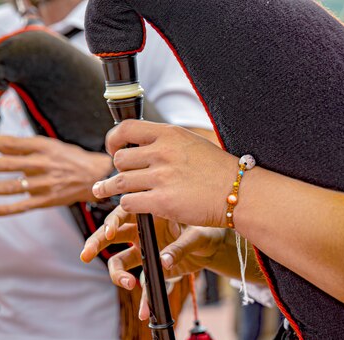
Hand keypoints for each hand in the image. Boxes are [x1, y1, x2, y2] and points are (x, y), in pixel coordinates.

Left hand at [0, 135, 112, 215]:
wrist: (98, 176)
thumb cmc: (70, 158)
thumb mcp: (50, 145)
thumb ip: (25, 146)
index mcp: (43, 147)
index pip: (11, 143)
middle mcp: (44, 164)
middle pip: (8, 164)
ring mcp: (47, 183)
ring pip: (13, 186)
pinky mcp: (49, 200)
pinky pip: (24, 205)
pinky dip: (7, 209)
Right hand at [80, 205, 225, 289]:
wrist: (215, 247)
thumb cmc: (206, 230)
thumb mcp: (197, 236)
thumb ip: (180, 247)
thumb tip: (164, 261)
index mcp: (150, 215)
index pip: (124, 213)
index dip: (112, 222)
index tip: (109, 233)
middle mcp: (142, 232)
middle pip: (112, 236)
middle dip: (96, 243)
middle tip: (85, 255)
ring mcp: (145, 252)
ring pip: (121, 261)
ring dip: (117, 274)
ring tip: (128, 284)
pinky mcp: (154, 270)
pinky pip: (144, 284)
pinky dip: (145, 299)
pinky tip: (144, 313)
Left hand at [91, 121, 236, 226]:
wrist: (239, 192)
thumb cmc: (219, 171)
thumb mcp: (193, 143)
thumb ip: (166, 143)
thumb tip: (141, 146)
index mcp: (169, 134)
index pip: (125, 129)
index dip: (113, 140)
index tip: (113, 149)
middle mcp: (162, 152)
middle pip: (120, 159)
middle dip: (117, 169)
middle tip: (119, 177)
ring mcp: (161, 177)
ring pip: (119, 182)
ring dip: (111, 189)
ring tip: (103, 191)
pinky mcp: (162, 202)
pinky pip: (129, 202)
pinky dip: (128, 205)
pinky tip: (134, 206)